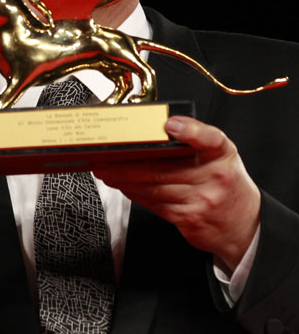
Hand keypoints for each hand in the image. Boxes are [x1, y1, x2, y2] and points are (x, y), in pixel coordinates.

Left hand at [94, 116, 260, 270]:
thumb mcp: (220, 154)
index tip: (170, 124)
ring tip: (105, 170)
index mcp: (221, 153)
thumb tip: (159, 127)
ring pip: (154, 187)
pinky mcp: (188, 218)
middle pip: (163, 167)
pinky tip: (122, 185)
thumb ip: (195, 139)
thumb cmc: (225, 182)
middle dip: (128, 162)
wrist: (244, 225)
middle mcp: (213, 176)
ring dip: (124, 178)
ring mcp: (201, 200)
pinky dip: (134, 193)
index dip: (189, 130)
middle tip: (105, 154)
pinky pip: (155, 203)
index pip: (209, 138)